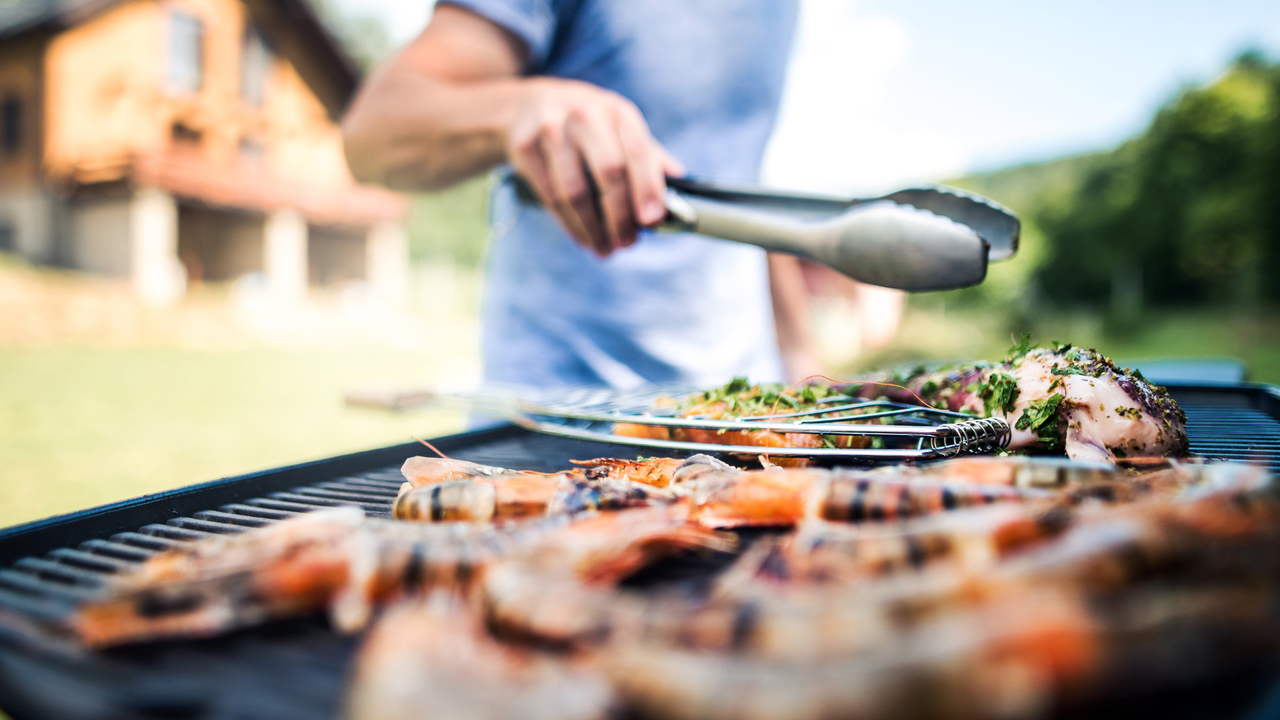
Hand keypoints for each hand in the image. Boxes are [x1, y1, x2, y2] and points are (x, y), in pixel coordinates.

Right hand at [505, 78, 684, 256]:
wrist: (525, 106)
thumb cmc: (585, 123)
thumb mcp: (617, 127)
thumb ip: (647, 153)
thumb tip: (680, 180)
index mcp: (616, 111)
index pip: (638, 152)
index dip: (648, 188)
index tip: (652, 221)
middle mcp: (585, 115)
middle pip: (608, 173)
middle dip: (620, 216)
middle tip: (627, 243)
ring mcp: (552, 129)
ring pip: (574, 191)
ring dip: (593, 228)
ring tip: (605, 249)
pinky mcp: (524, 146)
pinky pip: (550, 197)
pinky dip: (569, 225)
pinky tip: (582, 238)